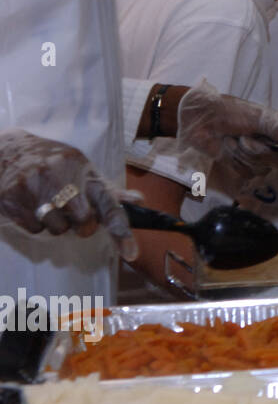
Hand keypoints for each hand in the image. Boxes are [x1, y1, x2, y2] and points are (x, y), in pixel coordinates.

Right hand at [0, 129, 137, 260]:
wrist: (10, 150)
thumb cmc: (55, 164)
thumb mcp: (84, 169)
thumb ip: (108, 190)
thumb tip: (138, 200)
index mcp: (83, 170)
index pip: (108, 204)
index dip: (121, 230)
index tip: (131, 253)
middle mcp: (59, 178)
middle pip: (84, 222)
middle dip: (83, 225)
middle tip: (73, 212)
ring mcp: (33, 189)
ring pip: (57, 230)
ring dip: (57, 224)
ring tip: (49, 203)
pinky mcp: (11, 200)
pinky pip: (34, 229)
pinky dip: (36, 223)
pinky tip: (31, 204)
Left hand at [176, 79, 277, 179]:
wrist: (200, 118)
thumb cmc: (232, 112)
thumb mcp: (262, 118)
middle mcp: (273, 144)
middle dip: (260, 152)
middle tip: (245, 138)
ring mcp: (257, 156)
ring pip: (263, 170)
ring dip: (244, 156)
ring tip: (233, 140)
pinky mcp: (241, 165)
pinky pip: (247, 174)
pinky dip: (235, 162)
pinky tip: (227, 148)